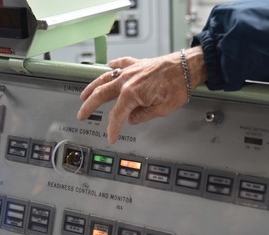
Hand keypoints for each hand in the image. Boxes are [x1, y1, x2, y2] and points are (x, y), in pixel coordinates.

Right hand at [77, 47, 205, 143]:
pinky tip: (108, 66)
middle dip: (89, 106)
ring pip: (105, 78)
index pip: (117, 115)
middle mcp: (127, 80)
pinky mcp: (137, 64)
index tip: (111, 136)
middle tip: (82, 115)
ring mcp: (130, 70)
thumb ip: (143, 116)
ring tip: (84, 95)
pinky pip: (120, 64)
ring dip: (92, 87)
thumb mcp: (162, 110)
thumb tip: (132, 119)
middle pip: (101, 95)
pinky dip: (113, 66)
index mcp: (132, 93)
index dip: (112, 128)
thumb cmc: (177, 86)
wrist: (186, 67)